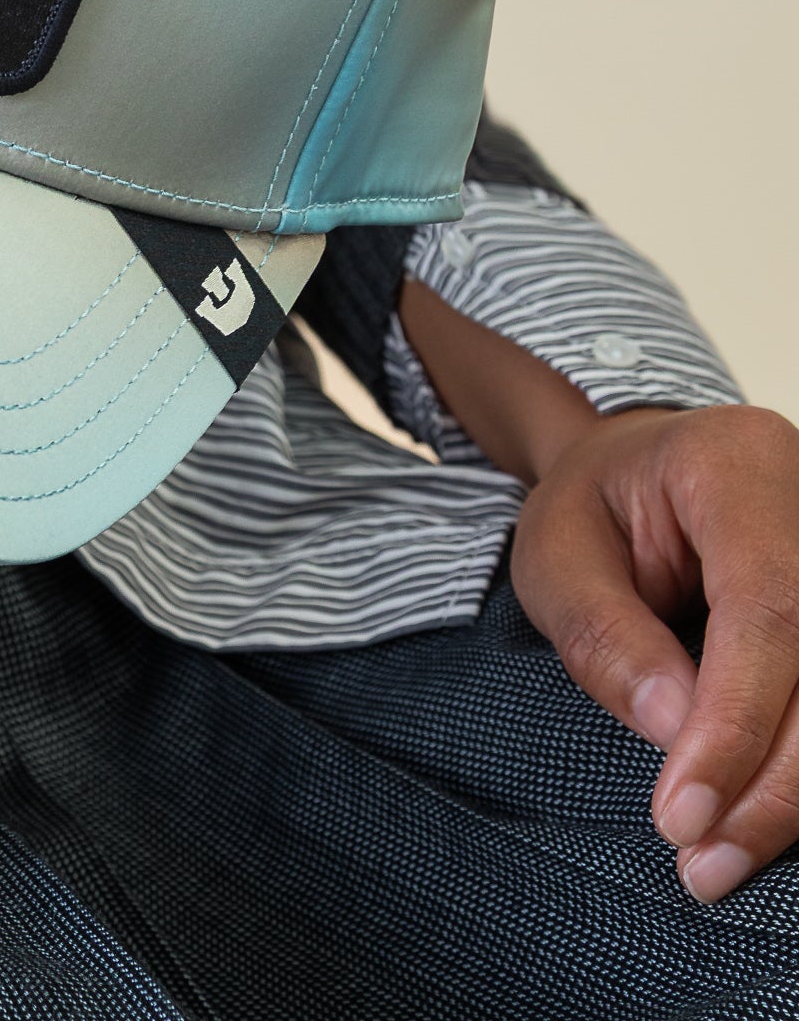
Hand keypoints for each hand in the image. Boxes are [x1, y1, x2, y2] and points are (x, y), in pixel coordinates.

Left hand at [513, 402, 798, 901]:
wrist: (631, 470)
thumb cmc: (589, 505)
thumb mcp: (555, 551)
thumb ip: (605, 633)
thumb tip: (674, 731)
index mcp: (739, 467)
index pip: (768, 610)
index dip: (737, 723)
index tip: (685, 813)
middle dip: (772, 782)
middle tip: (702, 863)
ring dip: (794, 792)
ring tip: (720, 859)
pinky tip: (757, 818)